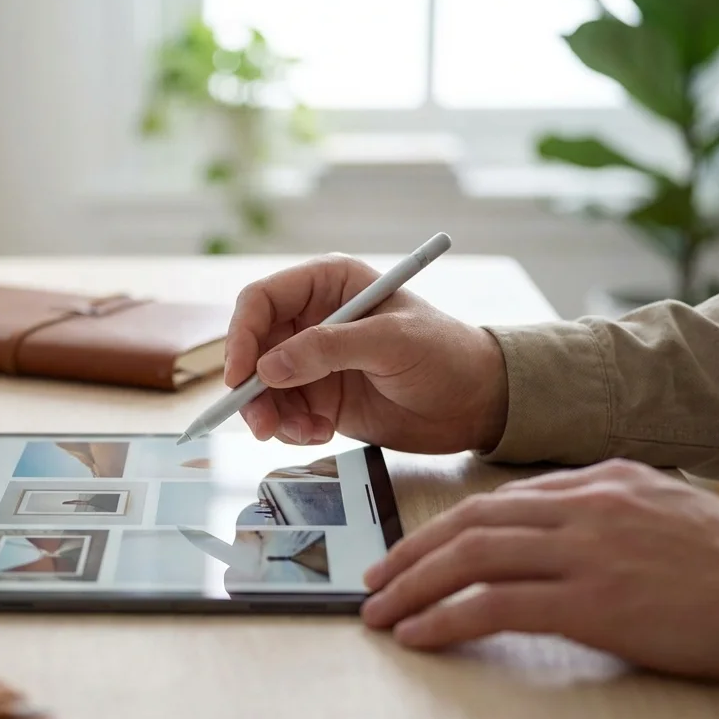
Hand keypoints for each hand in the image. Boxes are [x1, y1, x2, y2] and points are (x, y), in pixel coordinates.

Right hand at [225, 254, 507, 451]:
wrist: (478, 404)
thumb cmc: (446, 355)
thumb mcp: (391, 342)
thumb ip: (328, 349)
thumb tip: (267, 368)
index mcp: (328, 285)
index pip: (262, 301)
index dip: (242, 335)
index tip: (240, 375)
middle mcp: (313, 320)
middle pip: (252, 348)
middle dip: (251, 388)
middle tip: (261, 422)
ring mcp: (313, 361)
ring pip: (262, 387)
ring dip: (272, 415)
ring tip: (306, 433)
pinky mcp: (319, 398)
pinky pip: (283, 413)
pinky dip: (292, 429)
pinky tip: (322, 433)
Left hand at [361, 459, 718, 681]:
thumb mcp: (660, 509)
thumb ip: (597, 508)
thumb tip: (537, 526)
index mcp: (598, 481)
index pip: (495, 500)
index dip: (441, 529)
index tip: (408, 551)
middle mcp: (586, 506)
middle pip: (471, 522)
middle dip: (411, 553)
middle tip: (375, 580)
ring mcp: (589, 551)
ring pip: (473, 557)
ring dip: (414, 586)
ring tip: (381, 612)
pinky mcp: (596, 602)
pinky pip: (498, 606)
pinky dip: (447, 618)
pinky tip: (420, 633)